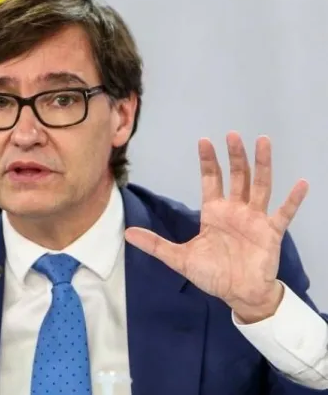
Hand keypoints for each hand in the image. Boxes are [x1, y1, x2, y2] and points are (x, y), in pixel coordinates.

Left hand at [125, 132, 307, 322]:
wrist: (238, 294)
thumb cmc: (212, 274)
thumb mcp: (179, 258)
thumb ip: (155, 244)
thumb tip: (127, 233)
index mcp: (214, 212)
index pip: (211, 180)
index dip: (208, 161)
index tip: (204, 141)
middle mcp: (235, 210)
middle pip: (236, 176)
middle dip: (234, 156)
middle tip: (232, 134)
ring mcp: (255, 219)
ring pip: (260, 185)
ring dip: (262, 165)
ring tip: (263, 141)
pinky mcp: (271, 232)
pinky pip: (284, 213)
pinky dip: (292, 199)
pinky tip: (300, 183)